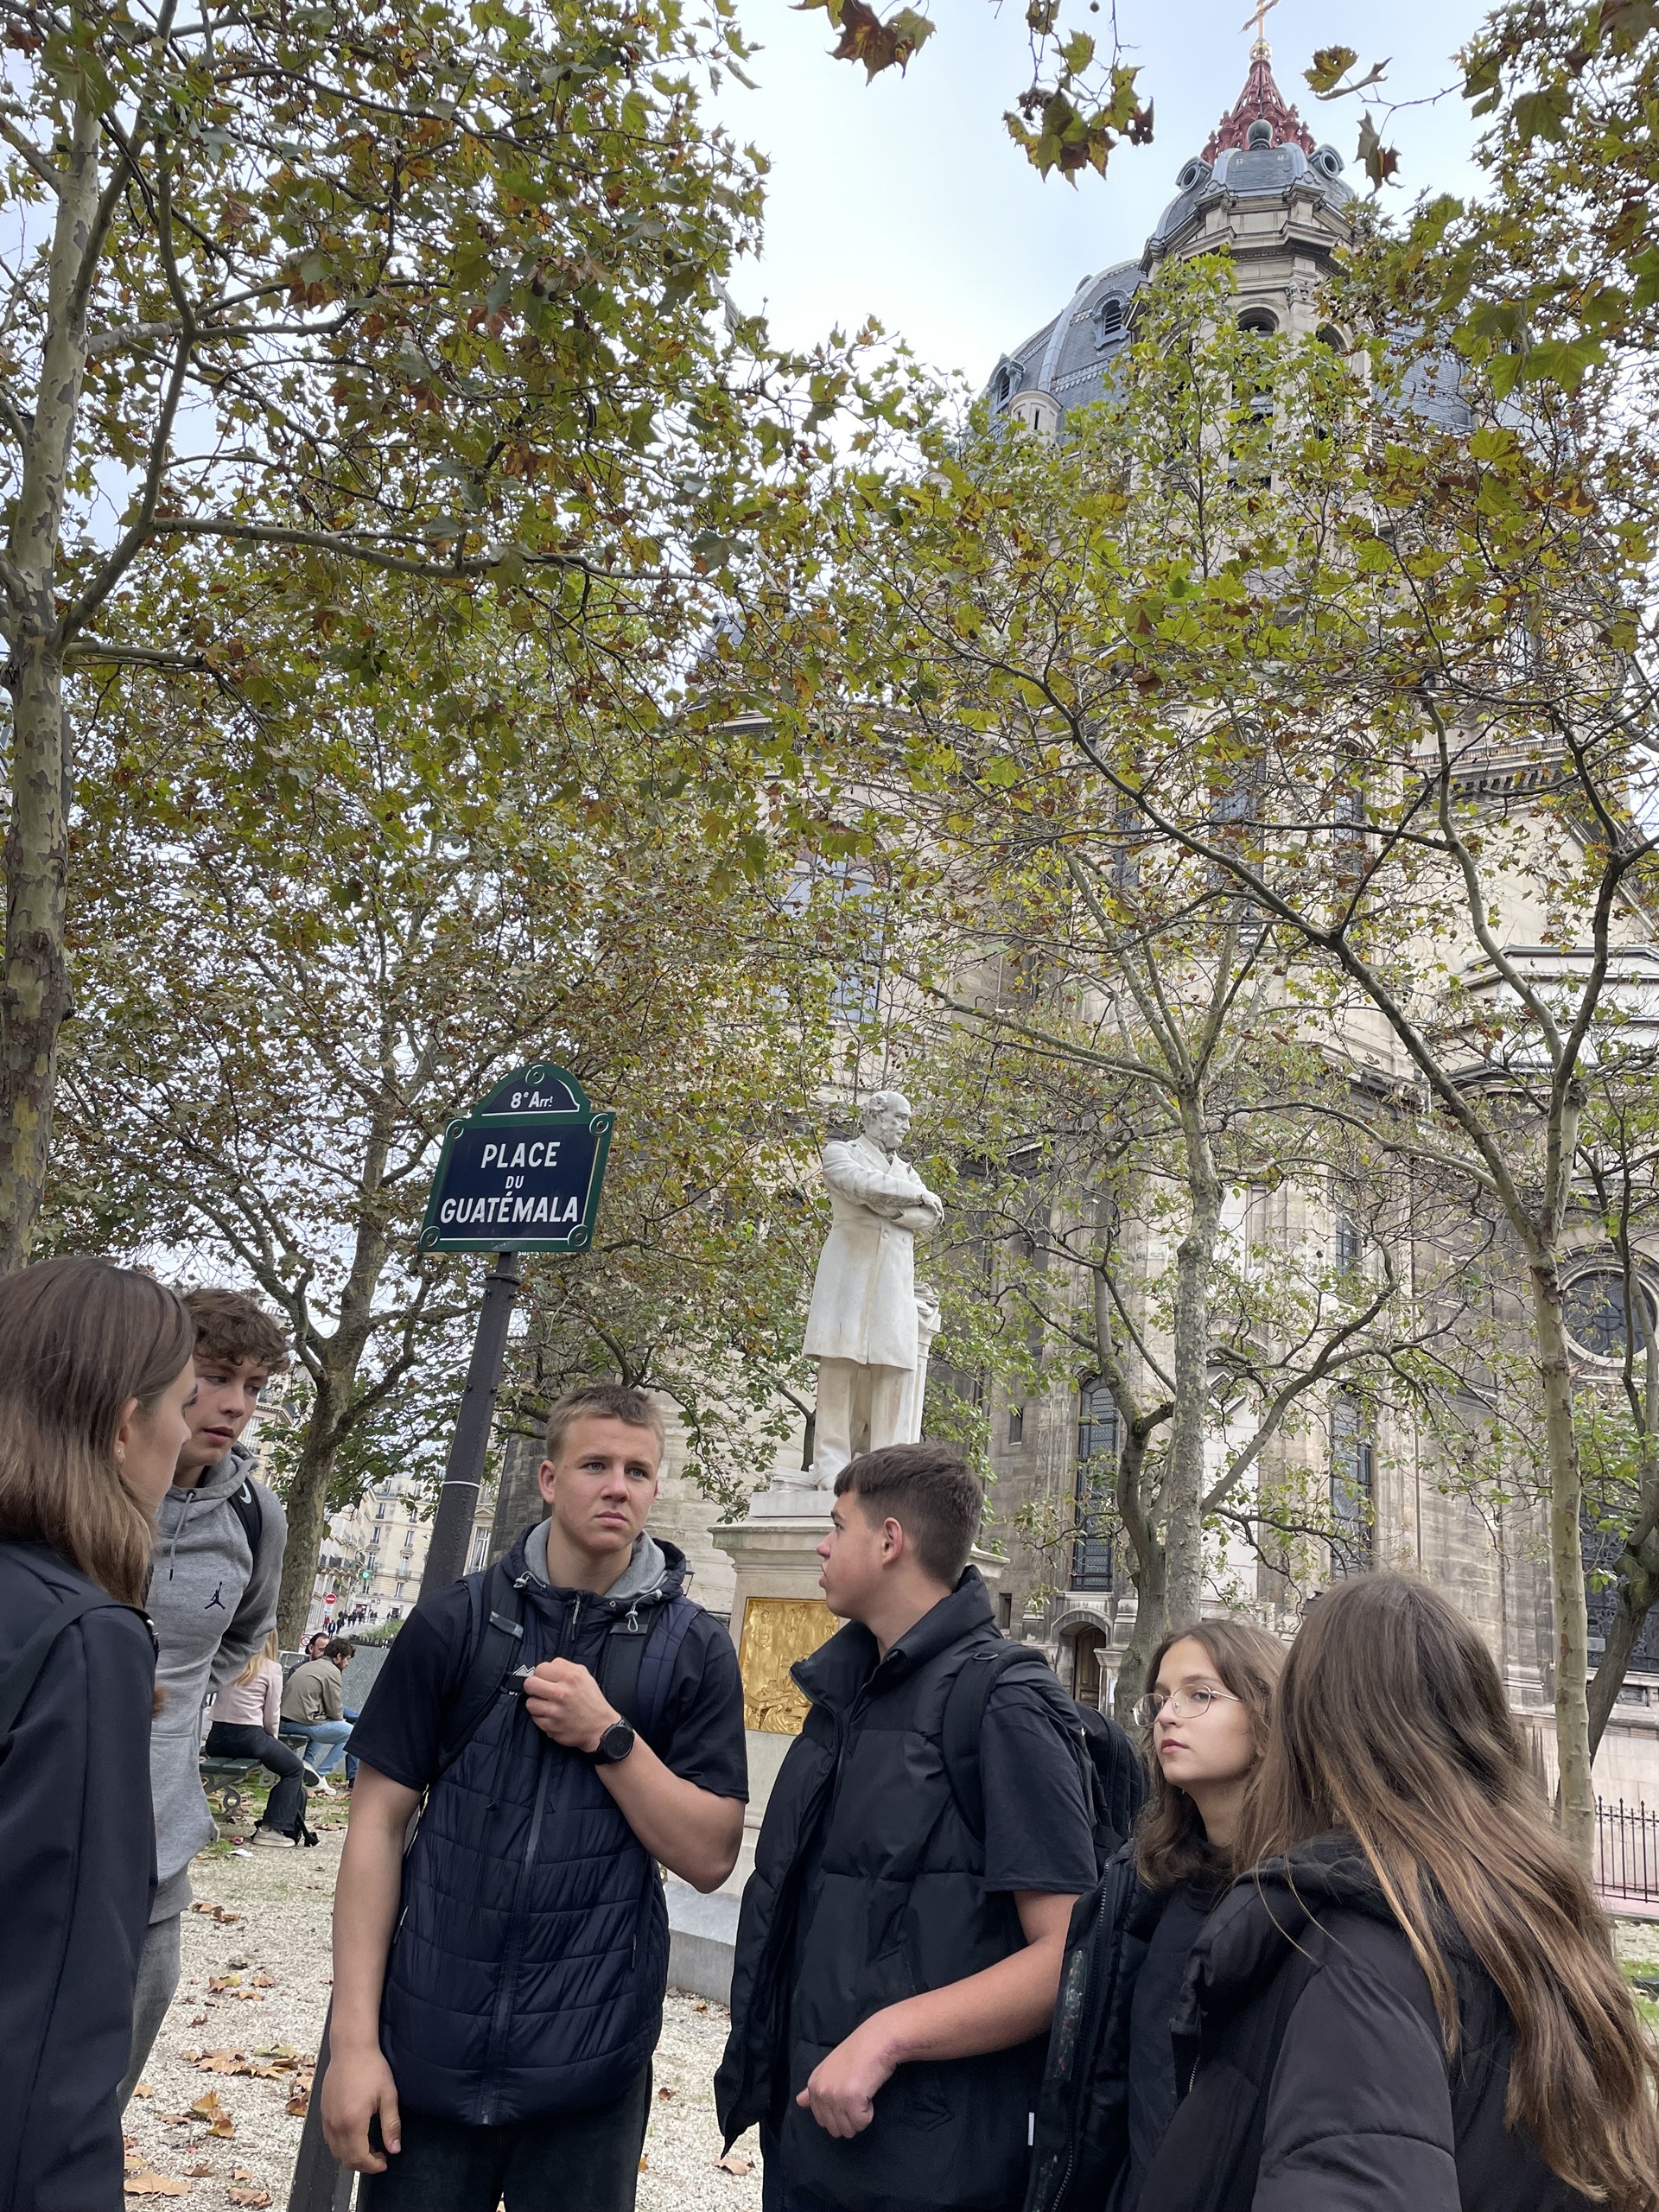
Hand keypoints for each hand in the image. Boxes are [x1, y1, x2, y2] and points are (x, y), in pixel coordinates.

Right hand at [321, 2041, 401, 2173]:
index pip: (360, 2158)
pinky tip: (355, 2136)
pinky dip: (341, 2146)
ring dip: (351, 2156)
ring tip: (369, 2147)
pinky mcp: (322, 2113)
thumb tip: (395, 2149)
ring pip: (335, 2151)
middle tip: (379, 2157)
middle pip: (345, 2159)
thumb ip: (391, 2125)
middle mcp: (335, 2124)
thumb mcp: (388, 2096)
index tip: (384, 2163)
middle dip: (363, 2164)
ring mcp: (326, 2119)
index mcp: (352, 2122)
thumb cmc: (371, 2068)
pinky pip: (329, 2139)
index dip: (373, 2166)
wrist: (351, 2048)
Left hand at [522, 1657, 617, 1752]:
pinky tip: (551, 1715)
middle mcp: (562, 1693)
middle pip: (529, 1684)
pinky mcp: (551, 1727)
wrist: (601, 1727)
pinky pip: (535, 1718)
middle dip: (533, 1687)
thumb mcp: (584, 1675)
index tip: (545, 1679)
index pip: (540, 1668)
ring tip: (547, 1704)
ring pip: (530, 1703)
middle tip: (540, 1690)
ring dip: (537, 1703)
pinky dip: (541, 1717)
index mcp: (570, 1677)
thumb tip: (547, 1666)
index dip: (541, 1673)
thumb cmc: (592, 1700)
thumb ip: (564, 1666)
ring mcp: (555, 1712)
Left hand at [796, 2015, 900, 2137]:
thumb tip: (799, 2102)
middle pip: (834, 2129)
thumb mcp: (829, 2068)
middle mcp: (821, 2092)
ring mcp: (835, 2097)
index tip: (848, 2097)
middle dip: (849, 2119)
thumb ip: (814, 2089)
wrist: (877, 2039)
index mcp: (814, 2085)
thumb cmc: (858, 2052)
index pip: (821, 2119)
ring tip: (863, 2094)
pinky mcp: (852, 2100)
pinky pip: (861, 2123)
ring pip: (848, 2129)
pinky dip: (868, 2113)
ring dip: (859, 2118)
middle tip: (857, 2097)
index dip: (838, 2114)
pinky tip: (869, 2094)